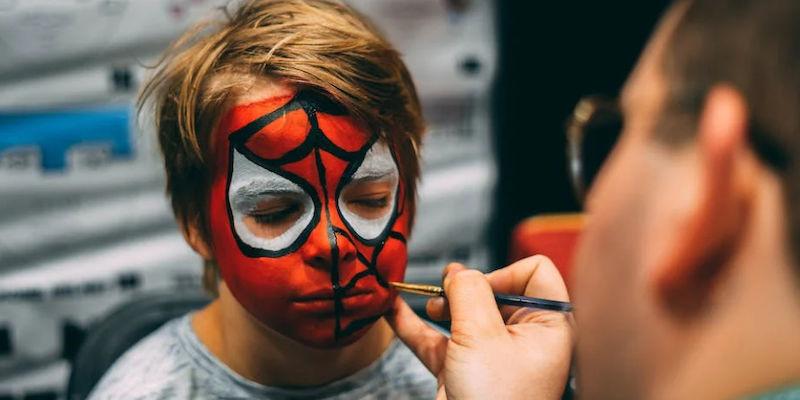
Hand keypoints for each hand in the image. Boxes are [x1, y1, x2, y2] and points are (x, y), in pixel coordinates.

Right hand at [386, 256, 573, 399]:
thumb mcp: (481, 337)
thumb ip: (469, 292)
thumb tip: (460, 272)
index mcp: (549, 325)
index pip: (534, 271)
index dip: (502, 273)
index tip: (477, 290)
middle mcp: (526, 337)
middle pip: (494, 289)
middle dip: (464, 288)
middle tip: (445, 292)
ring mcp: (494, 355)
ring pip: (464, 314)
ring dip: (439, 304)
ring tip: (424, 303)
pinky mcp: (466, 371)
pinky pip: (440, 340)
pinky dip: (418, 327)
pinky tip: (394, 312)